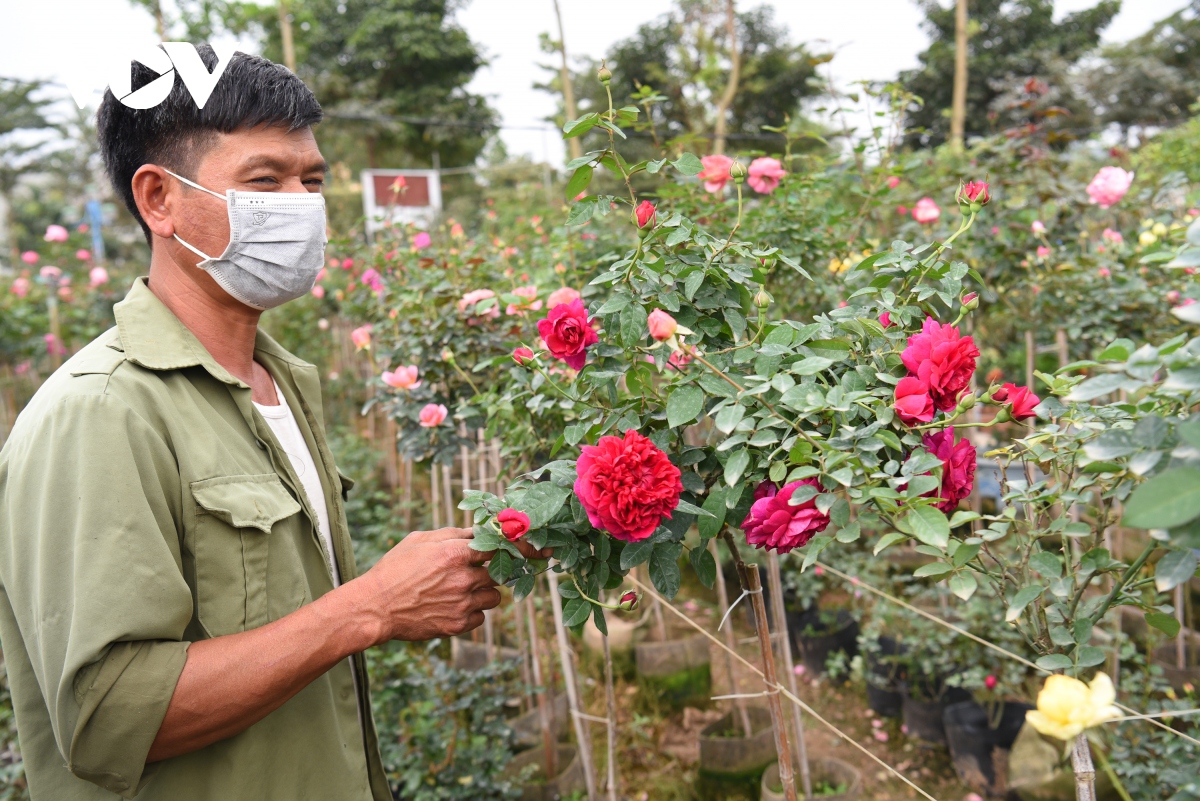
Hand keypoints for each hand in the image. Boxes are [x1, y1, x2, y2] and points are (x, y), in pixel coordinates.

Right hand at [342, 528, 550, 644]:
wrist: (375, 607)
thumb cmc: (395, 569)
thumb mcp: (421, 540)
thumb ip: (454, 534)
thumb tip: (480, 530)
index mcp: (455, 552)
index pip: (502, 547)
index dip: (525, 548)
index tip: (544, 551)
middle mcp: (463, 578)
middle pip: (499, 573)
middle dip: (490, 572)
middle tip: (469, 572)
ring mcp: (462, 603)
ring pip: (494, 597)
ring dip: (483, 592)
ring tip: (456, 590)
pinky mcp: (457, 625)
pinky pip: (480, 617)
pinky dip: (471, 612)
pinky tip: (449, 605)